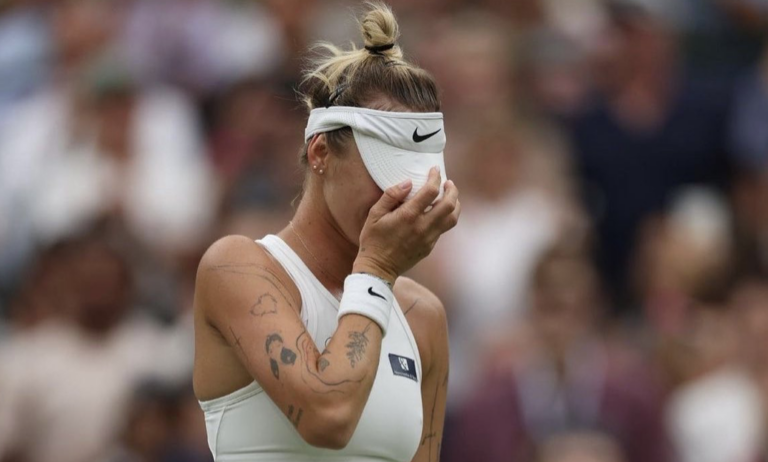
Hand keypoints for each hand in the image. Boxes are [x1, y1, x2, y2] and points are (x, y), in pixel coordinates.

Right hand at [353, 167, 460, 283]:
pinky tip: (439, 212)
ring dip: (455, 204)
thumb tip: (408, 182)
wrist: (378, 268)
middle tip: (448, 183)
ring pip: (452, 218)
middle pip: (449, 204)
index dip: (435, 178)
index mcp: (408, 216)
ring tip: (450, 196)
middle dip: (452, 190)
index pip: (431, 191)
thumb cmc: (373, 239)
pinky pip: (443, 229)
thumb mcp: (374, 214)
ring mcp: (428, 238)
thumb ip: (391, 196)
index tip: (435, 170)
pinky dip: (446, 217)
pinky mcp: (430, 247)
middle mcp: (422, 227)